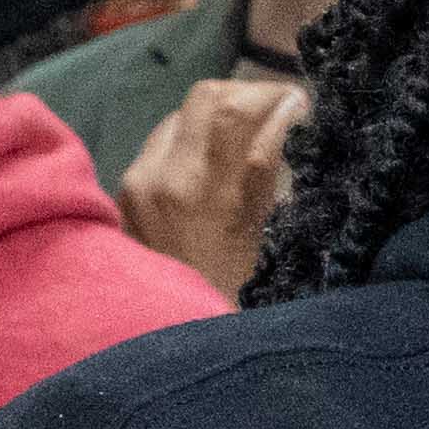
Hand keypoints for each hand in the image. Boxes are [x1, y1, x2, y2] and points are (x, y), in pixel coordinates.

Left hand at [114, 70, 303, 291]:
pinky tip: (212, 155)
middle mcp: (170, 179)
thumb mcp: (267, 236)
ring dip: (221, 111)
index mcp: (214, 196)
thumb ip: (271, 171)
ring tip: (248, 128)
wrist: (173, 334)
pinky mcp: (127, 187)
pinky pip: (163, 137)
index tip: (301, 103)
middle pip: (209, 97)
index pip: (245, 113)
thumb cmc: (237, 292)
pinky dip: (194, 135)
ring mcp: (142, 181)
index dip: (279, 98)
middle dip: (250, 93)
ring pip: (184, 111)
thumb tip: (292, 114)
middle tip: (277, 106)